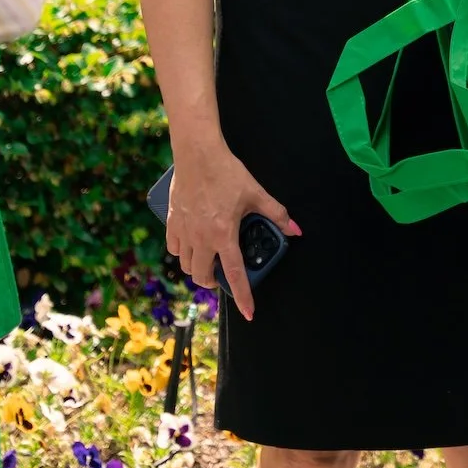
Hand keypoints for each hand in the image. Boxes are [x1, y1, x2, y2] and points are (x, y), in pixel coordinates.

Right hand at [165, 143, 301, 322]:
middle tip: (222, 275)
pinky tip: (191, 245)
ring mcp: (184, 231)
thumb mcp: (256, 192)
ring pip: (186, 265)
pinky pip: (174, 249)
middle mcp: (201, 238)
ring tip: (207, 260)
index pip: (234, 274)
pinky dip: (182, 252)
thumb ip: (276, 213)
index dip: (243, 296)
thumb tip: (296, 229)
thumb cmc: (227, 172)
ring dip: (197, 268)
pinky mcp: (172, 222)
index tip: (249, 313)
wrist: (198, 154)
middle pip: (203, 276)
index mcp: (224, 234)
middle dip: (214, 282)